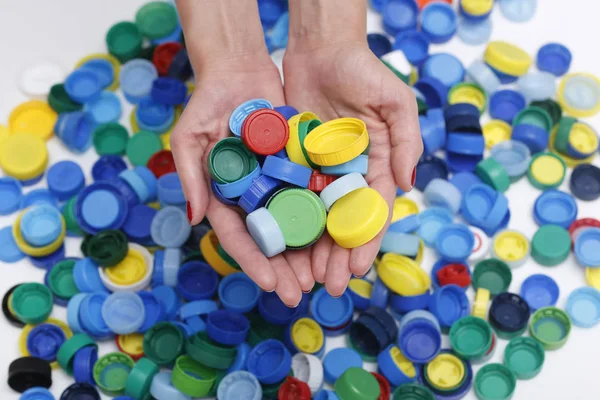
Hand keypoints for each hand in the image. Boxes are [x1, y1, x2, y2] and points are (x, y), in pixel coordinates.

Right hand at [171, 58, 312, 306]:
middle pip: (269, 240)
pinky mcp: (297, 166)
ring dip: (306, 254)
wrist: (239, 70)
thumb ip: (192, 176)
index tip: (272, 284)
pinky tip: (338, 238)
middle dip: (284, 269)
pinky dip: (323, 217)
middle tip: (302, 295)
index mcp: (224, 195)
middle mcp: (251, 195)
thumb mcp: (189, 137)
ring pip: (293, 225)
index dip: (254, 261)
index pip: (238, 236)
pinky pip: (311, 195)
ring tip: (322, 278)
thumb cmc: (207, 102)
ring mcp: (275, 183)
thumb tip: (196, 219)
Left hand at [283, 42, 423, 296]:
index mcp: (375, 165)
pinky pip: (290, 196)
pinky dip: (288, 222)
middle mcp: (348, 174)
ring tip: (305, 278)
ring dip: (312, 249)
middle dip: (337, 256)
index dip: (365, 241)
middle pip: (342, 223)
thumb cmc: (364, 71)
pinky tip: (282, 246)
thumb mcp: (396, 102)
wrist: (322, 48)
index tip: (356, 268)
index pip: (371, 212)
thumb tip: (408, 184)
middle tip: (328, 286)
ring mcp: (319, 171)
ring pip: (315, 217)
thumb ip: (406, 142)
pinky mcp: (293, 161)